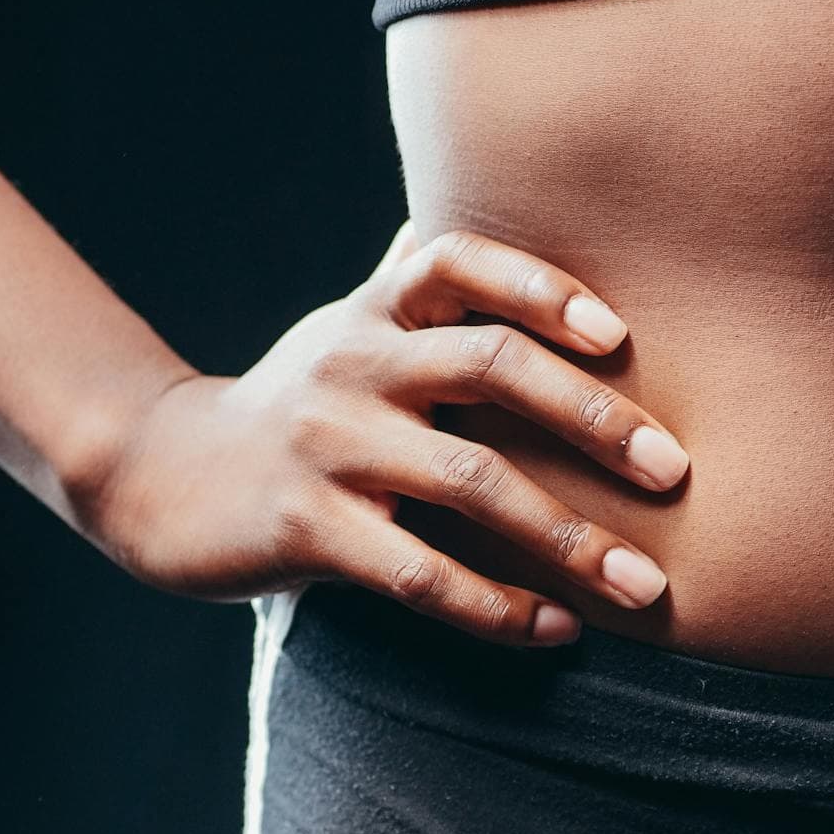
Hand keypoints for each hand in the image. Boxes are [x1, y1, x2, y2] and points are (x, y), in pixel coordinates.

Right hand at [76, 224, 689, 645]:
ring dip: (570, 538)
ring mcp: (328, 446)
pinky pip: (420, 573)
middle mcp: (355, 364)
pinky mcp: (305, 529)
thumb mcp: (352, 328)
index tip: (618, 332)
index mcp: (376, 312)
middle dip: (594, 418)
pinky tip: (559, 628)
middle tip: (675, 471)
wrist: (158, 476)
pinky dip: (498, 606)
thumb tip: (468, 205)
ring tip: (645, 585)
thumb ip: (415, 283)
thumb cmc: (297, 401)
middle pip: (491, 367)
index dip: (541, 286)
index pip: (461, 262)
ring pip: (471, 483)